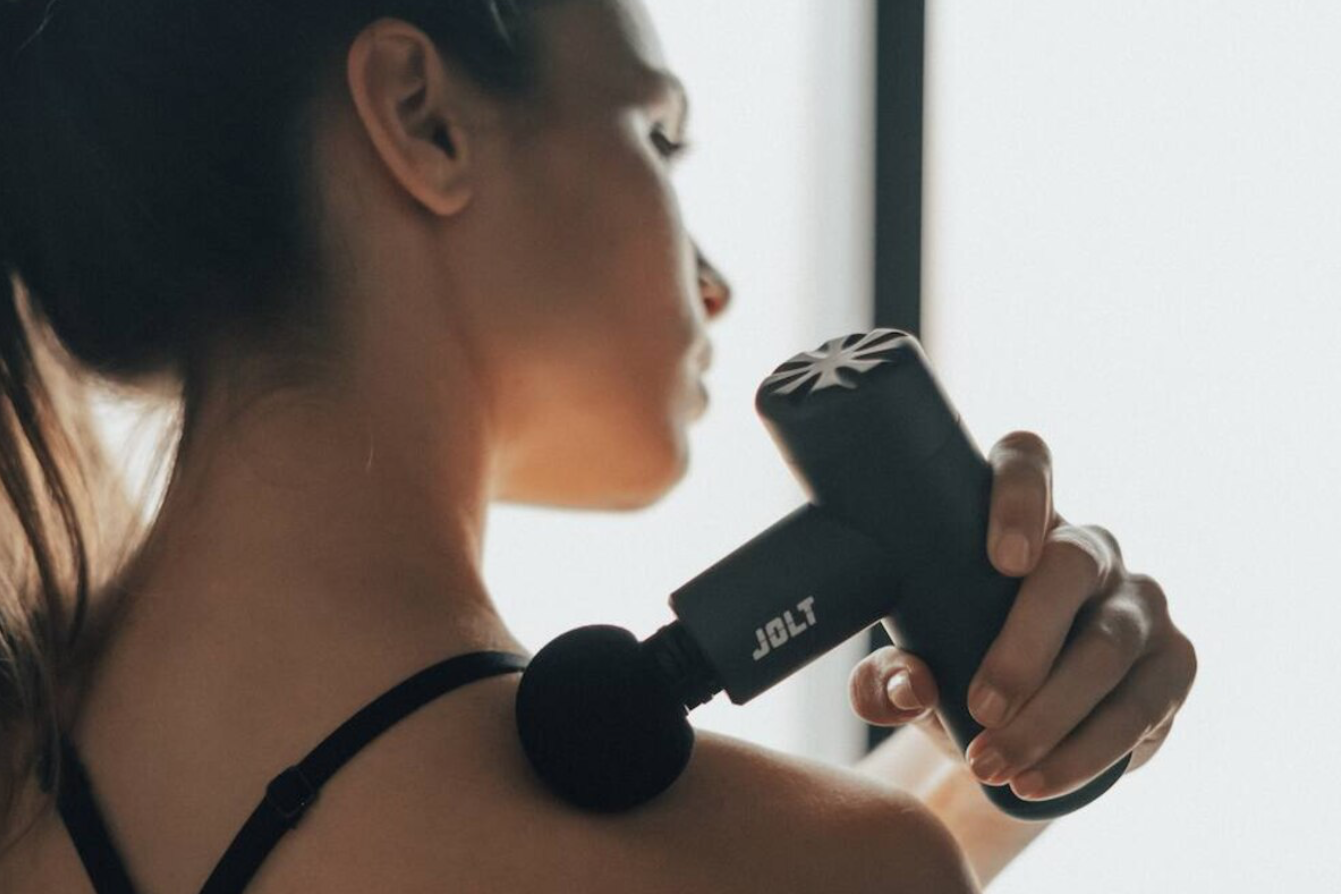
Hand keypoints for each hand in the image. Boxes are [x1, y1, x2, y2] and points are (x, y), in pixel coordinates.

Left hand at [849, 430, 1197, 800]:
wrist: (1023, 729)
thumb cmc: (957, 668)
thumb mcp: (914, 671)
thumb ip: (888, 678)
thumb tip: (907, 683)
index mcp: (1019, 519)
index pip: (1027, 461)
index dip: (1020, 494)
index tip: (1000, 557)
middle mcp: (1087, 547)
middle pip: (1072, 566)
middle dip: (1027, 641)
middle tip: (981, 707)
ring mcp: (1139, 601)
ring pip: (1108, 646)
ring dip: (1050, 715)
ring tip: (992, 763)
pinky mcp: (1175, 662)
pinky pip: (1140, 706)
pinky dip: (1085, 751)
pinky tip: (1038, 782)